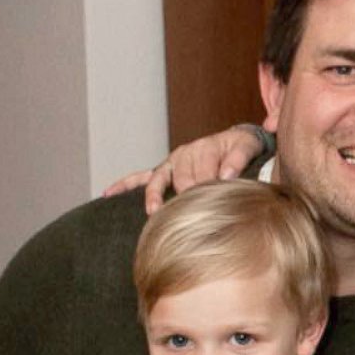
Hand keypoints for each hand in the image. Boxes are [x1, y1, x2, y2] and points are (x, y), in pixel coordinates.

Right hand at [101, 125, 266, 212]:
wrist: (236, 140)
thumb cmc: (241, 147)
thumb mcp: (246, 148)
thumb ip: (237, 160)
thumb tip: (225, 177)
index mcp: (203, 148)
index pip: (202, 172)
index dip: (207, 188)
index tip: (210, 204)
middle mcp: (183, 154)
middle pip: (180, 180)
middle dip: (185, 197)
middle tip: (191, 215)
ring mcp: (171, 162)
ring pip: (158, 180)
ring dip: (155, 197)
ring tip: (153, 212)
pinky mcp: (164, 169)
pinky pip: (141, 177)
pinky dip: (124, 184)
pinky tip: (109, 193)